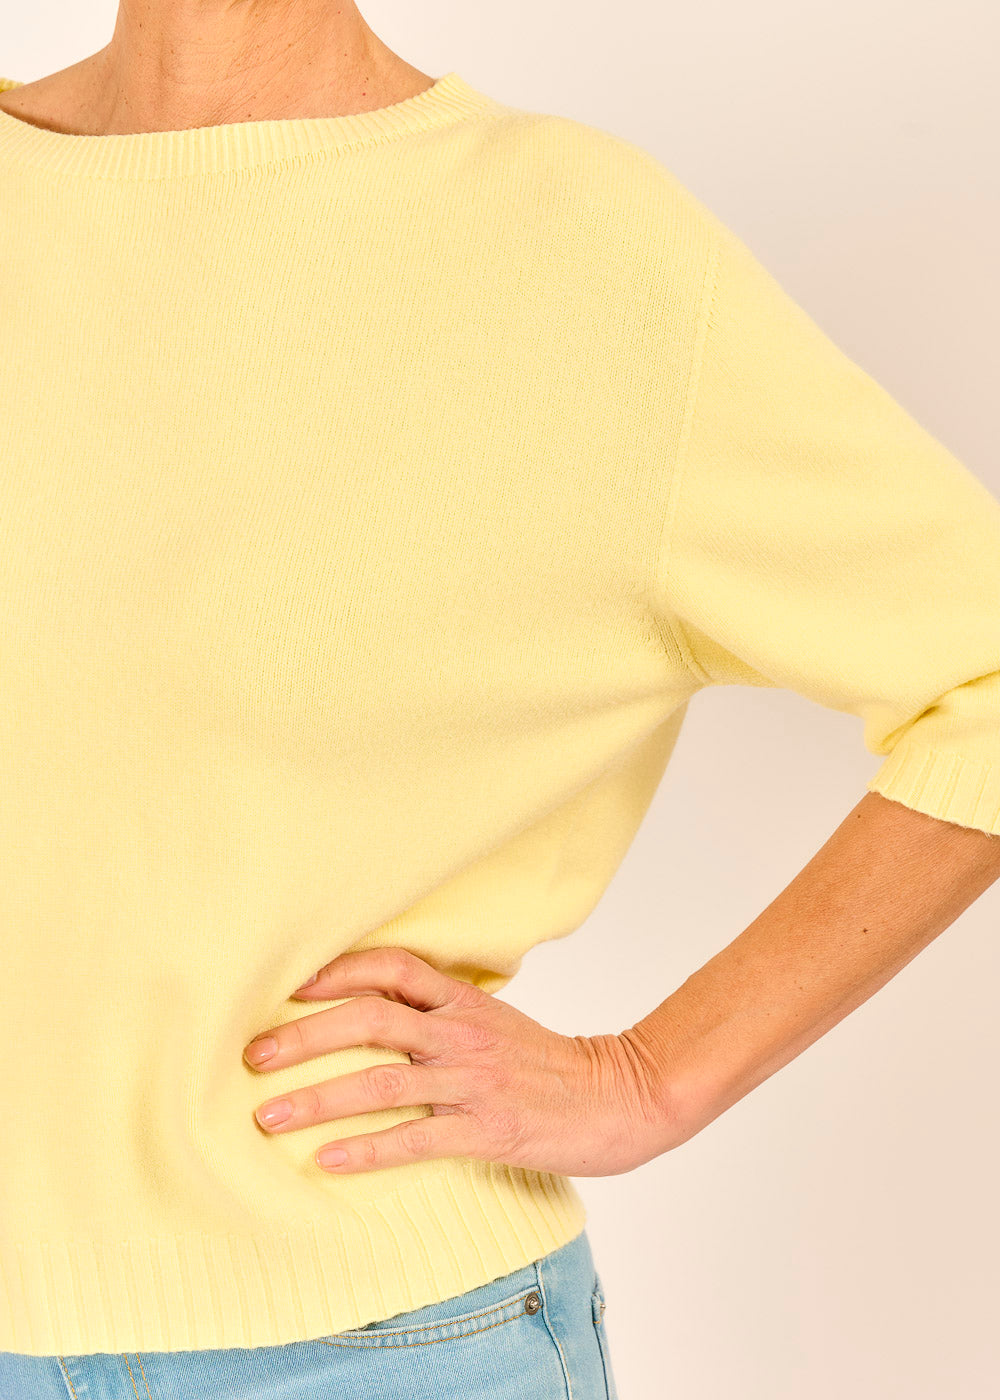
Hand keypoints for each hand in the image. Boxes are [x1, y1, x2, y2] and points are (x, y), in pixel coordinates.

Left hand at [242, 947, 673, 1175]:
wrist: (616, 1096)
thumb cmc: (545, 1060)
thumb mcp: (494, 1018)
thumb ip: (440, 1010)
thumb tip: (374, 1007)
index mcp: (464, 1000)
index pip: (392, 968)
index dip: (337, 972)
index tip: (289, 987)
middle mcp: (462, 1033)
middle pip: (370, 1020)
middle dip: (304, 1036)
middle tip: (253, 1056)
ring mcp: (473, 1081)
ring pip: (381, 1081)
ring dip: (317, 1099)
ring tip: (267, 1117)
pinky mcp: (486, 1129)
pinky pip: (415, 1138)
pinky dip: (367, 1149)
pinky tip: (327, 1162)